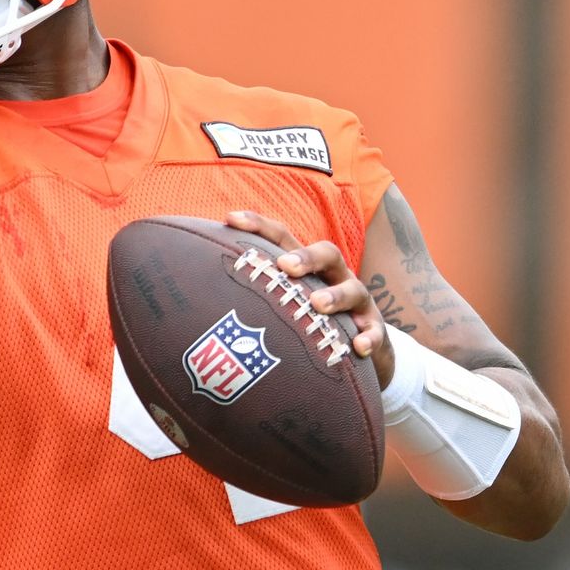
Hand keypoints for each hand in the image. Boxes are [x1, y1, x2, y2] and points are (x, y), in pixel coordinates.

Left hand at [225, 210, 393, 388]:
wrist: (363, 350)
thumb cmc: (311, 322)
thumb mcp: (285, 305)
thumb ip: (251, 297)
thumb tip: (194, 301)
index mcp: (307, 267)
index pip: (282, 238)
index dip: (258, 224)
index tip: (229, 219)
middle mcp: (334, 277)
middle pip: (326, 253)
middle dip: (305, 256)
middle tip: (284, 266)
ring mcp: (358, 303)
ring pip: (353, 289)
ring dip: (335, 295)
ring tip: (318, 305)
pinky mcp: (375, 331)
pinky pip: (376, 332)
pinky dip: (368, 337)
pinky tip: (358, 347)